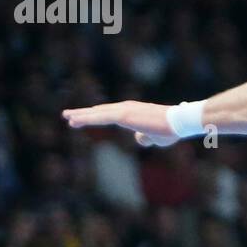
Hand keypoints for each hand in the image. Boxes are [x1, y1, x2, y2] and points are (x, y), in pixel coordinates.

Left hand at [62, 100, 180, 147]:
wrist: (180, 122)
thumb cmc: (171, 129)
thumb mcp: (156, 137)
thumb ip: (145, 137)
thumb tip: (138, 139)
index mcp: (133, 112)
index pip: (109, 114)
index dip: (96, 116)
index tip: (82, 119)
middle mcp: (126, 108)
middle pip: (100, 111)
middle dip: (83, 114)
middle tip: (67, 115)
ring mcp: (124, 110)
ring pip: (97, 113)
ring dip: (81, 115)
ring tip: (66, 117)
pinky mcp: (124, 115)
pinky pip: (101, 117)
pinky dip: (87, 118)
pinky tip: (75, 120)